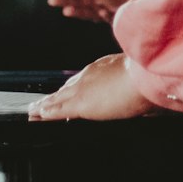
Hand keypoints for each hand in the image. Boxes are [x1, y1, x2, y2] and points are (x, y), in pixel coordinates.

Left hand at [28, 52, 159, 121]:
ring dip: (46, 104)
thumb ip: (134, 81)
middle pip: (68, 87)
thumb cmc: (148, 77)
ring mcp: (83, 88)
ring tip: (34, 109)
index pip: (83, 78)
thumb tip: (144, 90)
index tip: (66, 91)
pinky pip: (57, 109)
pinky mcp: (80, 104)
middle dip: (57, 95)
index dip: (73, 86)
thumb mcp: (139, 74)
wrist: (144, 76)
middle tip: (44, 101)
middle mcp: (90, 75)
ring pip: (59, 97)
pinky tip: (37, 114)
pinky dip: (46, 112)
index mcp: (104, 67)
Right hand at [44, 0, 147, 23]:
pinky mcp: (119, 18)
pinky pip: (110, 18)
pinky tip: (101, 13)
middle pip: (78, 0)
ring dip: (79, 12)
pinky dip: (104, 16)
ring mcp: (108, 11)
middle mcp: (100, 0)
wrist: (154, 2)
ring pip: (90, 13)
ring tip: (66, 10)